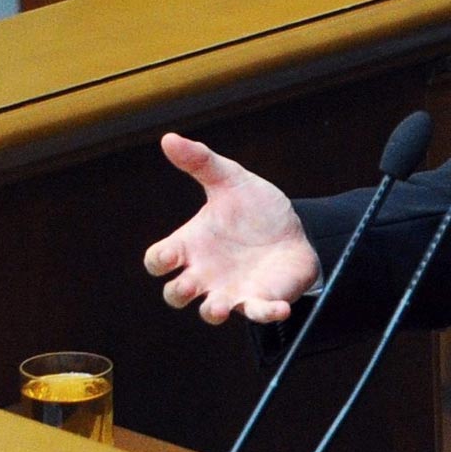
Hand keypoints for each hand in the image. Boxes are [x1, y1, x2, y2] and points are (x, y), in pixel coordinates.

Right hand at [142, 134, 320, 323]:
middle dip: (179, 292)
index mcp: (190, 245)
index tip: (169, 254)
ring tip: (220, 306)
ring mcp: (230, 289)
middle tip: (192, 281)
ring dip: (213, 310)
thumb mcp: (229, 179)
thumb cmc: (252, 207)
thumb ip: (200, 162)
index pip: (158, 261)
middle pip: (175, 294)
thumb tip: (169, 138)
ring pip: (211, 312)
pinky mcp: (259, 298)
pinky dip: (267, 313)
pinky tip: (280, 308)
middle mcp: (204, 273)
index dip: (158, 261)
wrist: (292, 227)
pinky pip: (259, 313)